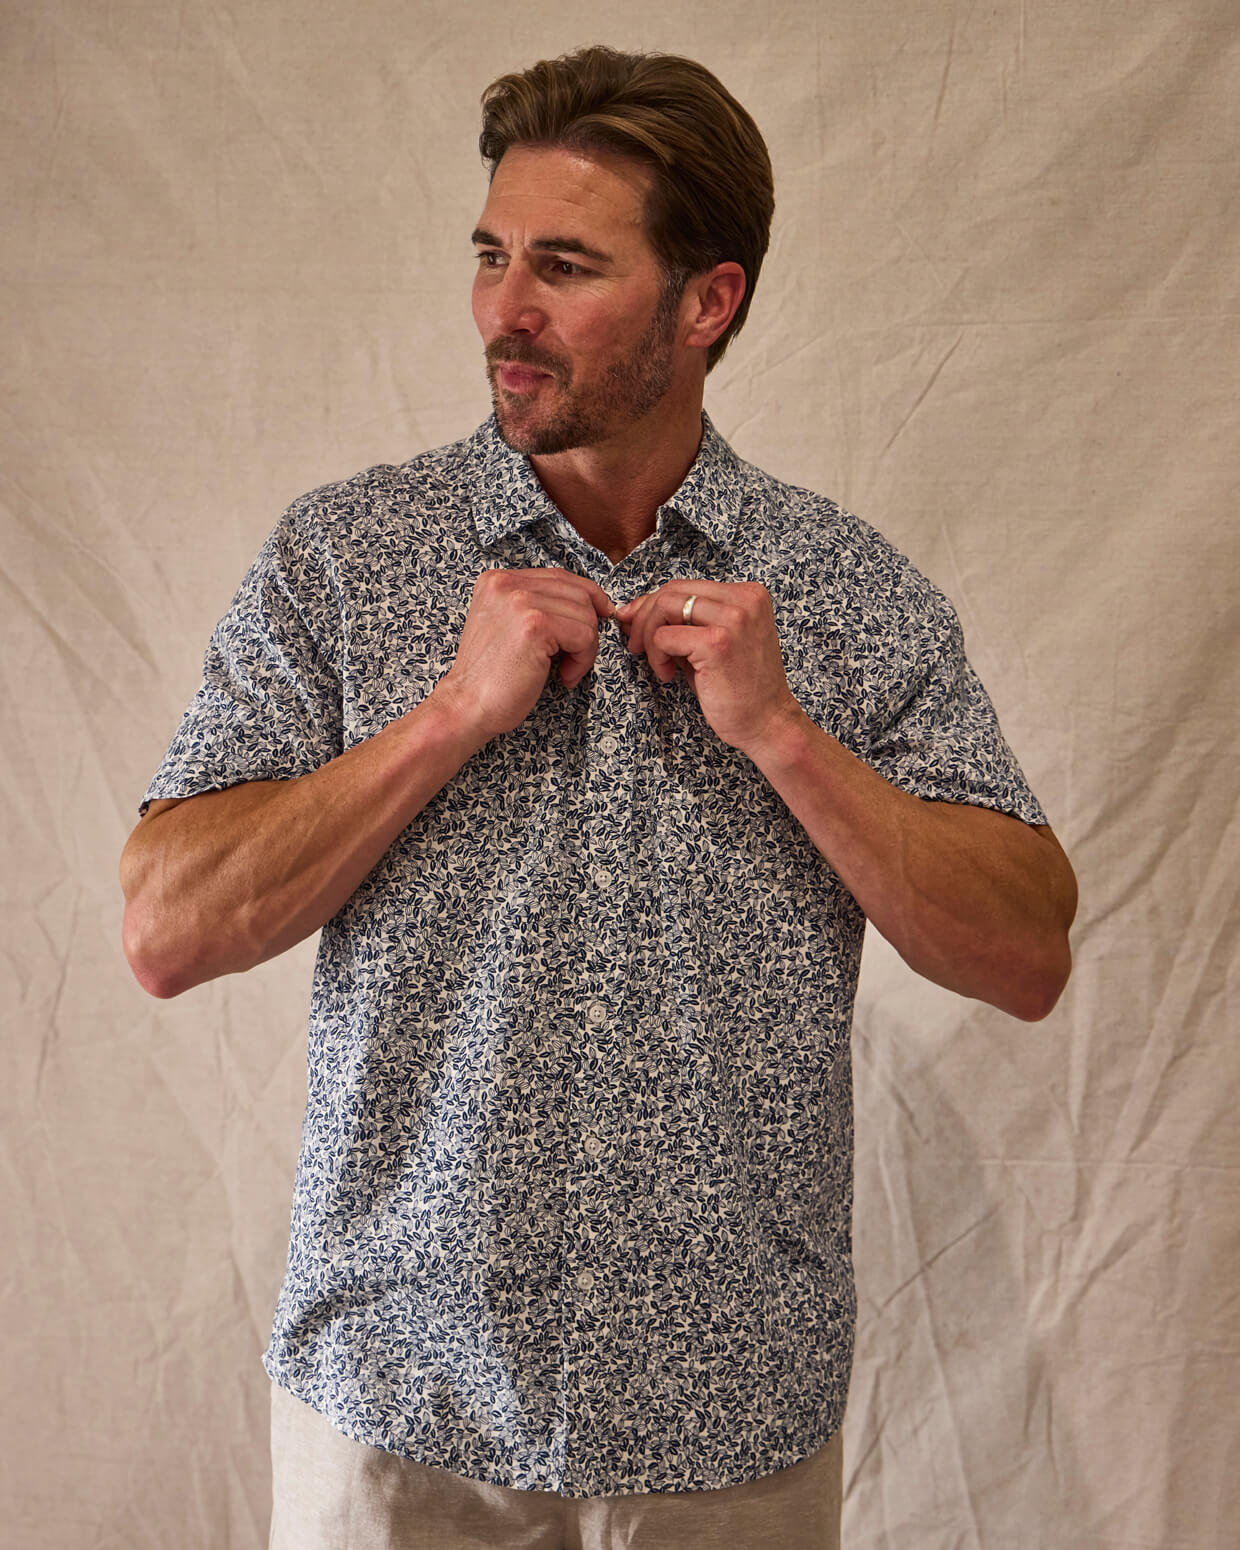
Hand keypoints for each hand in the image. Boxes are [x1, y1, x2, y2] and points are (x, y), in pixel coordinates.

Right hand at [436, 567, 614, 743]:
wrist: (467, 705)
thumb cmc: (491, 676)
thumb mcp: (507, 626)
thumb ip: (535, 606)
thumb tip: (589, 601)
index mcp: (497, 580)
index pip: (559, 576)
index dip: (587, 595)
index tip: (600, 614)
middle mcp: (506, 584)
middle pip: (578, 593)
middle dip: (588, 628)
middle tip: (575, 658)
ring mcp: (521, 602)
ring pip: (585, 616)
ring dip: (586, 649)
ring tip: (565, 670)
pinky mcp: (535, 625)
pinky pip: (584, 636)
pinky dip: (582, 661)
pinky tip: (565, 676)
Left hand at [615, 580, 803, 754]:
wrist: (767, 723)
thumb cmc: (739, 688)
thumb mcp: (714, 642)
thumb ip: (685, 622)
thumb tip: (635, 609)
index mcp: (748, 594)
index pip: (685, 586)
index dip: (653, 604)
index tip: (635, 623)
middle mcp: (744, 600)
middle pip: (672, 591)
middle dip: (644, 617)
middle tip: (636, 646)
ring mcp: (732, 619)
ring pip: (664, 607)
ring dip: (648, 636)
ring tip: (658, 664)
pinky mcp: (717, 643)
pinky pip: (663, 637)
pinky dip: (657, 656)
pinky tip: (668, 675)